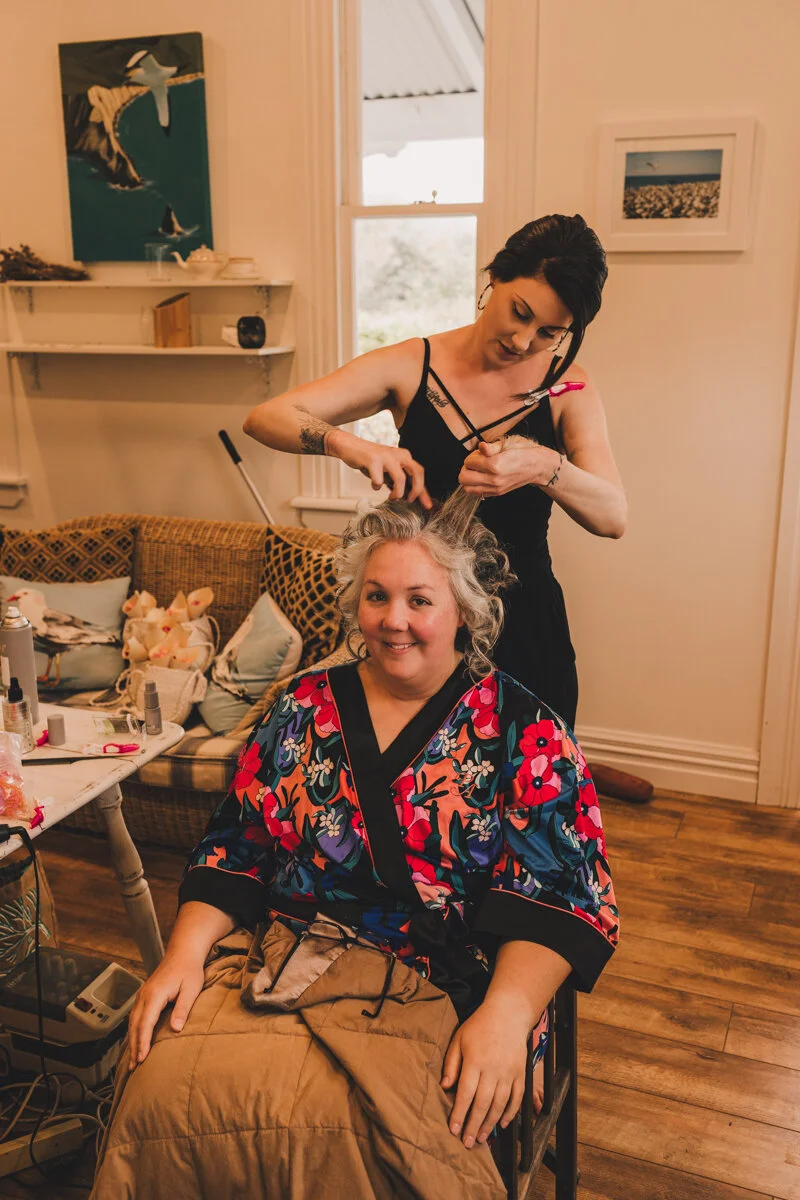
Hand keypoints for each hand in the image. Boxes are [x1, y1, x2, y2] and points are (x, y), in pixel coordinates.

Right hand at [127, 952, 204, 1068]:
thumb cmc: (190, 970)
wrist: (184, 952)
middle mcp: (144, 995)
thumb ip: (183, 1008)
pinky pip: (135, 1016)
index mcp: (154, 994)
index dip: (143, 1042)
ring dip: (132, 1040)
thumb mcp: (191, 989)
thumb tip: (175, 1029)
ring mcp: (142, 994)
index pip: (145, 1023)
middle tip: (134, 1067)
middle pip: (135, 1025)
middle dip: (134, 1046)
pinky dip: (134, 1031)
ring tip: (133, 1060)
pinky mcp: (145, 995)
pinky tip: (136, 1041)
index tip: (142, 1058)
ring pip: (132, 1021)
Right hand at [328, 430, 432, 506]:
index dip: (424, 492)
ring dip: (397, 493)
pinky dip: (376, 486)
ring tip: (392, 497)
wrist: (350, 446)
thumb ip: (398, 481)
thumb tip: (410, 497)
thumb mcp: (388, 470)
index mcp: (404, 456)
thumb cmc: (370, 461)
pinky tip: (374, 485)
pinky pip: (379, 480)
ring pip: (400, 478)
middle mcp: (398, 454)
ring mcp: (386, 456)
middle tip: (409, 500)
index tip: (428, 505)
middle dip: (417, 490)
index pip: (419, 474)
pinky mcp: (373, 460)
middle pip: (417, 472)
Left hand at [441, 1001, 528, 1147]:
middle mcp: (493, 1069)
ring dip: (490, 1123)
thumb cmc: (479, 1026)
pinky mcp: (521, 1073)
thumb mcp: (459, 1039)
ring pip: (500, 1104)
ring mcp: (509, 1072)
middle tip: (467, 1142)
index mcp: (475, 1061)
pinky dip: (510, 1113)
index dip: (459, 1114)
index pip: (465, 1093)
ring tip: (482, 1138)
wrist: (508, 1014)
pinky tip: (502, 1124)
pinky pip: (517, 1098)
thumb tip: (444, 1087)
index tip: (453, 1130)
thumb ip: (451, 1064)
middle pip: (483, 1103)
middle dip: (474, 1125)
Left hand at [458, 437, 560, 496]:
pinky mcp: (497, 493)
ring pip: (467, 488)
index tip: (481, 453)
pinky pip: (476, 493)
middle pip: (463, 478)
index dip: (472, 455)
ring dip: (468, 478)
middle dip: (466, 468)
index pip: (468, 462)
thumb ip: (491, 447)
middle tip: (476, 462)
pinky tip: (482, 477)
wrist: (537, 466)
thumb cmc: (523, 451)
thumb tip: (481, 447)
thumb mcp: (508, 443)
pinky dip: (474, 486)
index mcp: (495, 464)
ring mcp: (495, 488)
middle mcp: (494, 479)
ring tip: (478, 470)